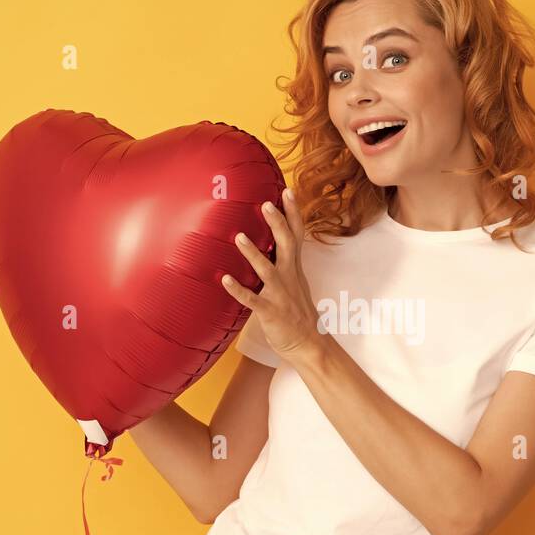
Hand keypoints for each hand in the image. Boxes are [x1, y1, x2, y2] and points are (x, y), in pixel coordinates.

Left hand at [221, 187, 324, 365]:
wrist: (309, 344)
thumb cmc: (297, 313)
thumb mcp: (295, 282)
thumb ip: (284, 263)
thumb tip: (271, 243)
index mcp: (295, 268)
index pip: (297, 235)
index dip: (294, 213)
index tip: (287, 191)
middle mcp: (289, 277)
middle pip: (287, 245)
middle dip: (278, 224)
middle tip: (266, 204)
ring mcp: (280, 295)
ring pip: (268, 270)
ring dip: (253, 254)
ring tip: (239, 237)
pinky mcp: (270, 312)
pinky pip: (252, 300)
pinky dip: (239, 290)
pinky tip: (225, 280)